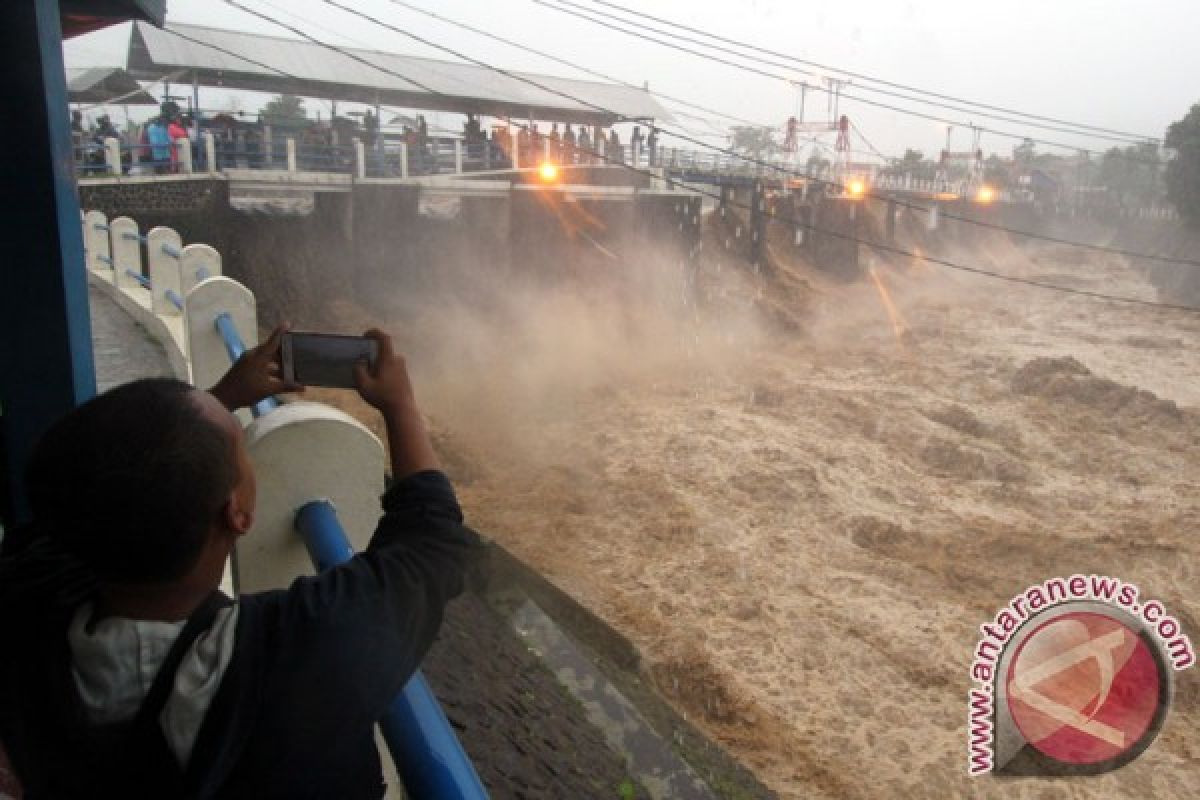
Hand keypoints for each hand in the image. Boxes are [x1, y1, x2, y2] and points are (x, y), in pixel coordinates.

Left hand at [209, 324, 303, 410]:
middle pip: (270, 349)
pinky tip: (279, 375)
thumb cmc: (246, 391)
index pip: (272, 342)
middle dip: (283, 351)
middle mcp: (252, 356)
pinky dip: (270, 367)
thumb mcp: (268, 390)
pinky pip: (261, 363)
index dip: (280, 332)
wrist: (223, 399)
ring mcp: (247, 361)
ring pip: (266, 358)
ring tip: (291, 366)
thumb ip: (286, 387)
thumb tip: (303, 388)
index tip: (288, 323)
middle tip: (297, 351)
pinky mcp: (244, 367)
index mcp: (258, 357)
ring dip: (277, 362)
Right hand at [354, 329, 437, 475]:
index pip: (384, 338)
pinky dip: (385, 371)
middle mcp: (398, 360)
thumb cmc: (382, 397)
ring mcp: (403, 369)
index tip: (365, 335)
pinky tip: (378, 383)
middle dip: (373, 353)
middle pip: (385, 351)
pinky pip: (393, 368)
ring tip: (369, 375)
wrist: (402, 410)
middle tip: (363, 361)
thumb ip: (359, 370)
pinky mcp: (405, 377)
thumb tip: (361, 361)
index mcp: (388, 359)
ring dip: (379, 364)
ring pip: (389, 361)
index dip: (375, 333)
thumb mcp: (363, 385)